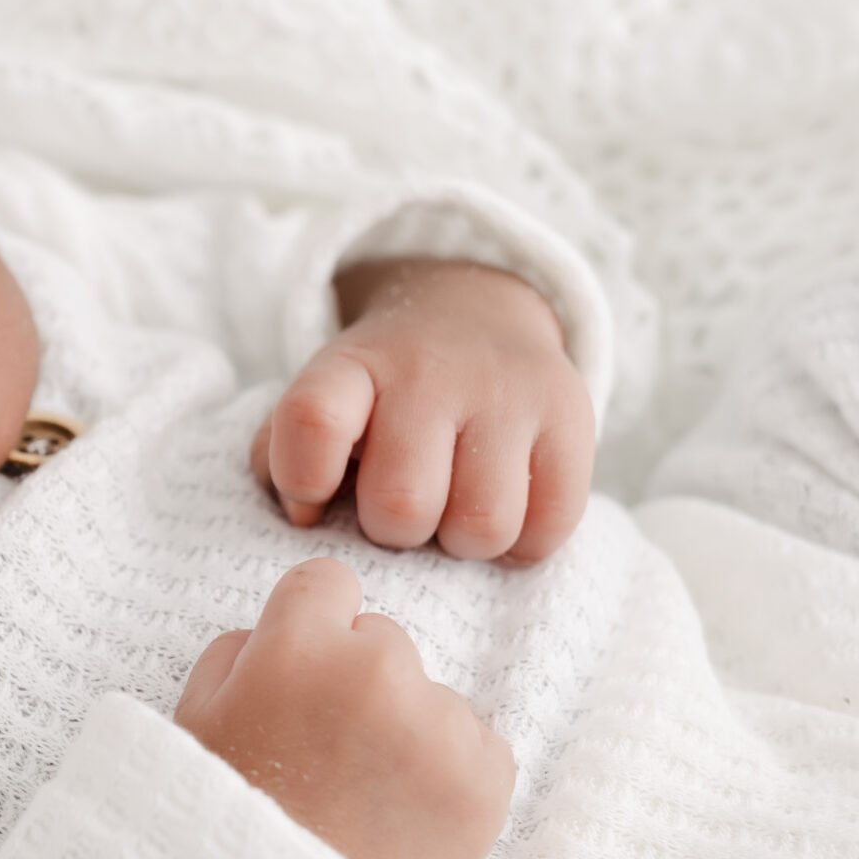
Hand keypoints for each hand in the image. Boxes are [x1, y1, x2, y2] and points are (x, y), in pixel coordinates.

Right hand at [174, 557, 514, 858]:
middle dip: (358, 683)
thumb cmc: (219, 826)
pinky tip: (403, 818)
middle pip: (383, 640)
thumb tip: (295, 626)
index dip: (310, 630)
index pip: (327, 583)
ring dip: (406, 731)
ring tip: (362, 801)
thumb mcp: (193, 720)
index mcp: (295, 647)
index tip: (302, 676)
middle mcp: (375, 670)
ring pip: (431, 696)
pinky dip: (449, 776)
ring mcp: (437, 725)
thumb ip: (240, 650)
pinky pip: (478, 745)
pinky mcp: (486, 780)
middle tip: (325, 757)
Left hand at [251, 258, 593, 560]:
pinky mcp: (571, 418)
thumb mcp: (322, 403)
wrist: (472, 315)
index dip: (302, 479)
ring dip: (461, 543)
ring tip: (453, 512)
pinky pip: (548, 527)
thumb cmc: (379, 396)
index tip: (313, 498)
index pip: (312, 420)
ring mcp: (507, 392)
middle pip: (402, 506)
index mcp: (353, 368)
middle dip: (394, 531)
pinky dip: (522, 542)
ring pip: (482, 527)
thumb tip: (306, 514)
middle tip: (399, 508)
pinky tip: (504, 509)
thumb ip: (286, 455)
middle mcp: (431, 372)